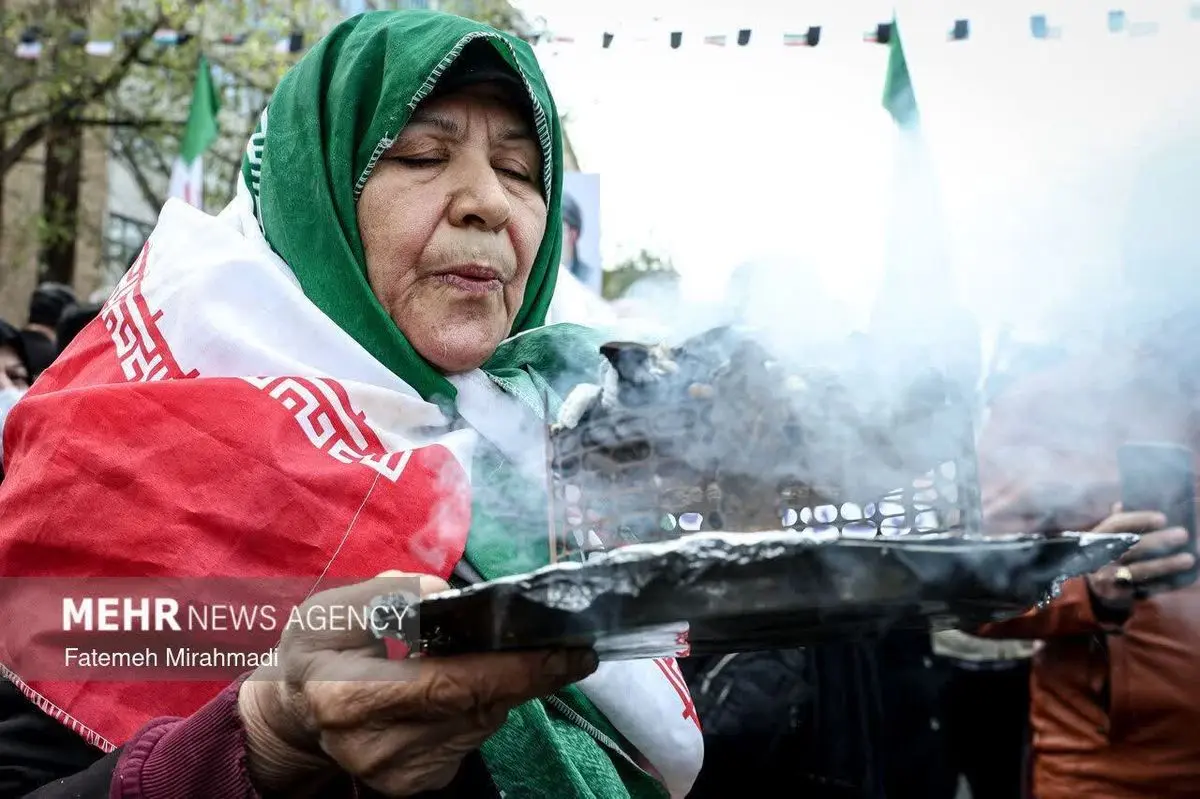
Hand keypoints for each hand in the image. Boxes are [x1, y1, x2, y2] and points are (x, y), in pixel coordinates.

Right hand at [238, 571, 597, 796]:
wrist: (298, 712)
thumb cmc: (321, 648)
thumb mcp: (337, 606)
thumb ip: (393, 595)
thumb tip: (452, 599)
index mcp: (349, 696)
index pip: (451, 684)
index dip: (515, 668)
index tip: (569, 651)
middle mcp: (377, 747)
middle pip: (477, 707)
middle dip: (527, 674)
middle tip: (566, 647)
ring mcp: (399, 775)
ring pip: (481, 723)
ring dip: (501, 688)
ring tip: (497, 657)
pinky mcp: (417, 785)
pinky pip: (471, 738)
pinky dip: (481, 709)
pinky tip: (466, 688)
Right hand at [1086, 509, 1195, 612]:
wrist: (1093, 588)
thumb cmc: (1105, 555)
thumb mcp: (1104, 537)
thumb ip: (1116, 524)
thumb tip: (1122, 503)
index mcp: (1095, 537)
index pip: (1116, 524)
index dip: (1139, 520)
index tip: (1163, 518)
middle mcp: (1097, 556)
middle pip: (1129, 547)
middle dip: (1158, 541)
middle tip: (1183, 534)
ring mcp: (1104, 577)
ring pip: (1138, 570)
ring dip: (1165, 564)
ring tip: (1189, 558)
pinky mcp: (1115, 594)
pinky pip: (1144, 588)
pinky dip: (1164, 583)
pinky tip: (1182, 577)